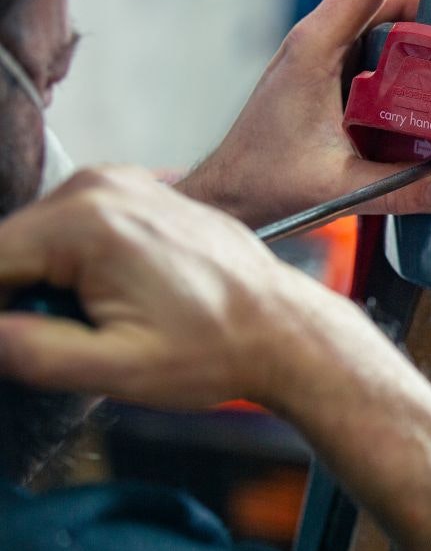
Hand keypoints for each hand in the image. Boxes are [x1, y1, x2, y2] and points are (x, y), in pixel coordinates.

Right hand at [0, 166, 366, 408]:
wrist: (283, 327)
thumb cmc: (217, 348)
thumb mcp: (117, 369)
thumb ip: (32, 351)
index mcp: (86, 222)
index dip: (1, 312)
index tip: (30, 340)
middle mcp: (99, 186)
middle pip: (9, 248)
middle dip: (22, 298)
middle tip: (77, 337)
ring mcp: (121, 182)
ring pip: (37, 240)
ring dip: (50, 284)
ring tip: (106, 319)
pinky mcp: (137, 191)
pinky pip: (73, 229)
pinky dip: (77, 266)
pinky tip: (122, 298)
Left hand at [177, 0, 430, 227]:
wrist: (231, 191)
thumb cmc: (267, 181)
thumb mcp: (339, 188)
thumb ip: (402, 189)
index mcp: (316, 47)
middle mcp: (319, 38)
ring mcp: (323, 51)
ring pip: (383, 14)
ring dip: (419, 28)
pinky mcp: (329, 69)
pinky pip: (375, 40)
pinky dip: (405, 48)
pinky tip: (427, 83)